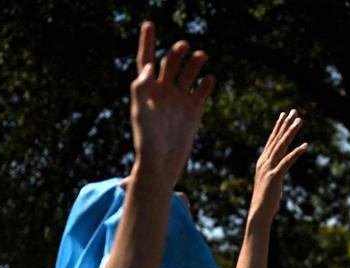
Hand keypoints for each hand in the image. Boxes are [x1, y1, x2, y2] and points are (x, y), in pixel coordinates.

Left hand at [129, 21, 215, 183]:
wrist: (162, 163)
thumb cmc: (147, 140)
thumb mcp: (140, 112)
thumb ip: (141, 88)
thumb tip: (149, 66)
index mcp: (146, 89)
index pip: (146, 59)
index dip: (147, 41)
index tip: (149, 23)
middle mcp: (163, 91)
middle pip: (171, 62)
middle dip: (177, 52)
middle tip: (185, 47)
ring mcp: (178, 100)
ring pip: (188, 73)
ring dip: (195, 62)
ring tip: (202, 56)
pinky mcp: (193, 111)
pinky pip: (201, 91)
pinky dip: (206, 83)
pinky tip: (209, 79)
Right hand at [248, 109, 308, 222]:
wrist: (259, 212)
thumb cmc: (266, 199)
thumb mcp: (271, 181)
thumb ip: (275, 172)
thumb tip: (280, 168)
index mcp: (263, 161)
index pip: (272, 140)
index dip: (279, 127)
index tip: (285, 115)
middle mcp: (264, 161)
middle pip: (277, 139)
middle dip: (286, 124)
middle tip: (294, 111)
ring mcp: (269, 168)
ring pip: (281, 146)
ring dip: (291, 132)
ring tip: (299, 121)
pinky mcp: (274, 176)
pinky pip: (287, 161)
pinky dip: (296, 152)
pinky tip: (305, 145)